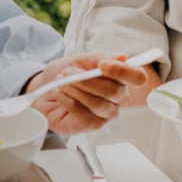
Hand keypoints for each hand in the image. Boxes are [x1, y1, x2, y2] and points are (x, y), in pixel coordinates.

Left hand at [25, 52, 160, 133]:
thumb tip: (122, 56)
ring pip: (99, 104)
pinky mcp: (92, 125)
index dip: (123, 71)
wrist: (44, 88)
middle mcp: (117, 98)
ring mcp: (106, 113)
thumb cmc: (65, 74)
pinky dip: (70, 102)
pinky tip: (61, 94)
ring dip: (76, 91)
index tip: (102, 65)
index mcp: (120, 78)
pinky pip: (86, 116)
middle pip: (114, 92)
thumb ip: (99, 57)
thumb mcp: (79, 59)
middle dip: (88, 80)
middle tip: (68, 72)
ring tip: (62, 82)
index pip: (137, 77)